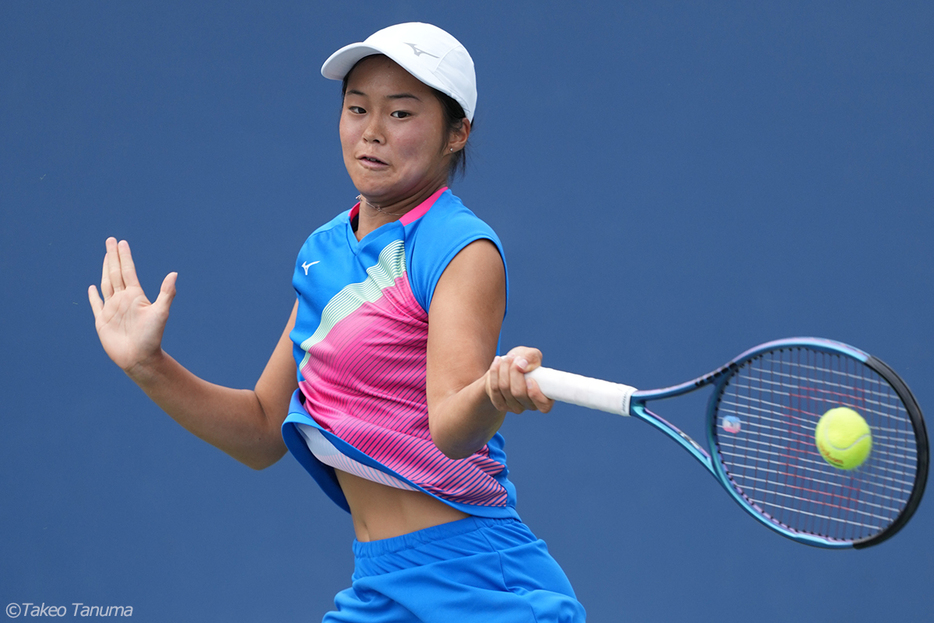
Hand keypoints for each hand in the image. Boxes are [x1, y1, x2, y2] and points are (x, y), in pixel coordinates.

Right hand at [88, 238, 176, 373]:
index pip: (128, 271)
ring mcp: (112, 309)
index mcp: (135, 296)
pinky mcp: (102, 320)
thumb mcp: (160, 313)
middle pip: (116, 273)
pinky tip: (92, 287)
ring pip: (107, 284)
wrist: (140, 358)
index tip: (122, 242)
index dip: (125, 257)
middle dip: (113, 256)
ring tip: (106, 256)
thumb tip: (174, 273)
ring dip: (105, 269)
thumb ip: (166, 293)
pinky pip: (96, 304)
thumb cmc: (152, 337)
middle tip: (110, 240)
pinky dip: (93, 296)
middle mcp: (123, 300)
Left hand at [485, 347, 553, 413]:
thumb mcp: (531, 355)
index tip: (530, 379)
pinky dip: (494, 373)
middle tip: (515, 358)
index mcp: (544, 398)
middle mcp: (530, 405)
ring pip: (504, 388)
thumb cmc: (525, 361)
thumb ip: (530, 358)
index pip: (544, 406)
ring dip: (504, 368)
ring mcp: (514, 407)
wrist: (509, 366)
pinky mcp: (500, 405)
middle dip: (514, 371)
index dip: (536, 394)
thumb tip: (521, 366)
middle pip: (518, 393)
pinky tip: (497, 362)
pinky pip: (494, 389)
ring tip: (507, 358)